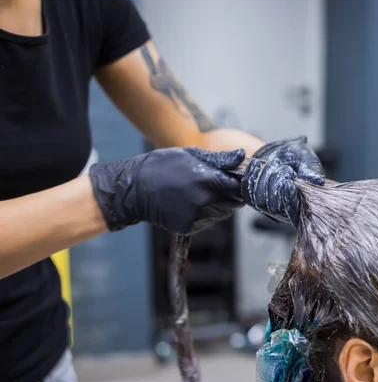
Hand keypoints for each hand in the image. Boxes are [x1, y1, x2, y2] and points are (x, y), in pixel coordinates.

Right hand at [89, 147, 244, 234]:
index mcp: (206, 179)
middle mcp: (203, 201)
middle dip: (230, 195)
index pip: (238, 188)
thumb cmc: (162, 166)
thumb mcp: (190, 154)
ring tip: (200, 193)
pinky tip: (191, 203)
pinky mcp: (188, 227)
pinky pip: (208, 222)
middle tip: (217, 185)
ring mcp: (196, 217)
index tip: (239, 181)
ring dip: (219, 205)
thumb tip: (242, 156)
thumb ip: (219, 159)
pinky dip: (205, 214)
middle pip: (233, 203)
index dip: (242, 185)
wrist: (133, 189)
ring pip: (222, 214)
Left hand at [242, 136, 323, 225]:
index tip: (289, 183)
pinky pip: (246, 192)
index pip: (294, 211)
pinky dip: (250, 175)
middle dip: (277, 182)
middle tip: (286, 167)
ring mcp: (267, 206)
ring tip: (273, 162)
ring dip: (264, 177)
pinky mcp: (253, 199)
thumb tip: (318, 181)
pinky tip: (255, 163)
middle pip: (273, 205)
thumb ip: (312, 170)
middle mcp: (283, 210)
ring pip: (258, 200)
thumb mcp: (307, 159)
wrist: (280, 150)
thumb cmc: (297, 156)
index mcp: (301, 205)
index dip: (290, 199)